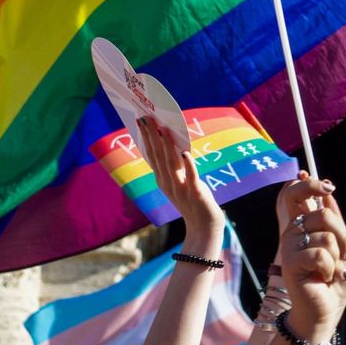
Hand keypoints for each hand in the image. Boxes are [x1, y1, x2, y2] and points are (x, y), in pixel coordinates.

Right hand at [137, 117, 224, 254]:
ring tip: (163, 129)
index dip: (146, 138)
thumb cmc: (192, 200)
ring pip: (172, 164)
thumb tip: (170, 141)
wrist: (203, 226)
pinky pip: (192, 177)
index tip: (141, 121)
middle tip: (147, 118)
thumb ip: (174, 165)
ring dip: (167, 146)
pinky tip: (186, 153)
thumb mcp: (178, 182)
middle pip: (158, 157)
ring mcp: (181, 189)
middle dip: (152, 137)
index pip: (151, 156)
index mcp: (162, 180)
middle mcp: (168, 184)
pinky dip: (188, 165)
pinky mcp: (196, 193)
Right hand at [277, 175, 345, 343]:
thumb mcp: (343, 248)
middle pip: (324, 214)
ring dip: (337, 258)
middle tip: (338, 257)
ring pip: (327, 236)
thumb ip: (336, 222)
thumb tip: (329, 194)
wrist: (325, 310)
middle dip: (343, 238)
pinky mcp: (291, 261)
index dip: (311, 185)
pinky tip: (322, 278)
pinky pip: (320, 254)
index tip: (328, 187)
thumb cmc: (334, 280)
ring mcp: (290, 245)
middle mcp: (294, 231)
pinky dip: (330, 269)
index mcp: (304, 224)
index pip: (297, 193)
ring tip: (329, 271)